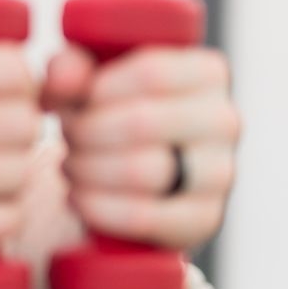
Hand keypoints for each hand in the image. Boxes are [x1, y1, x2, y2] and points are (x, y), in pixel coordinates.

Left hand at [41, 44, 237, 251]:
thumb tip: (61, 75)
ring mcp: (221, 173)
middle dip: (86, 132)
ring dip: (87, 169)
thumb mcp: (89, 82)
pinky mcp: (205, 219)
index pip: (151, 73)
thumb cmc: (110, 115)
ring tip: (71, 164)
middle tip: (67, 137)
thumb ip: (71, 69)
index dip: (97, 90)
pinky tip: (78, 197)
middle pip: (141, 122)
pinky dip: (97, 207)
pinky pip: (142, 216)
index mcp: (209, 73)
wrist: (130, 181)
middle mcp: (226, 120)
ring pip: (141, 170)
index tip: (72, 102)